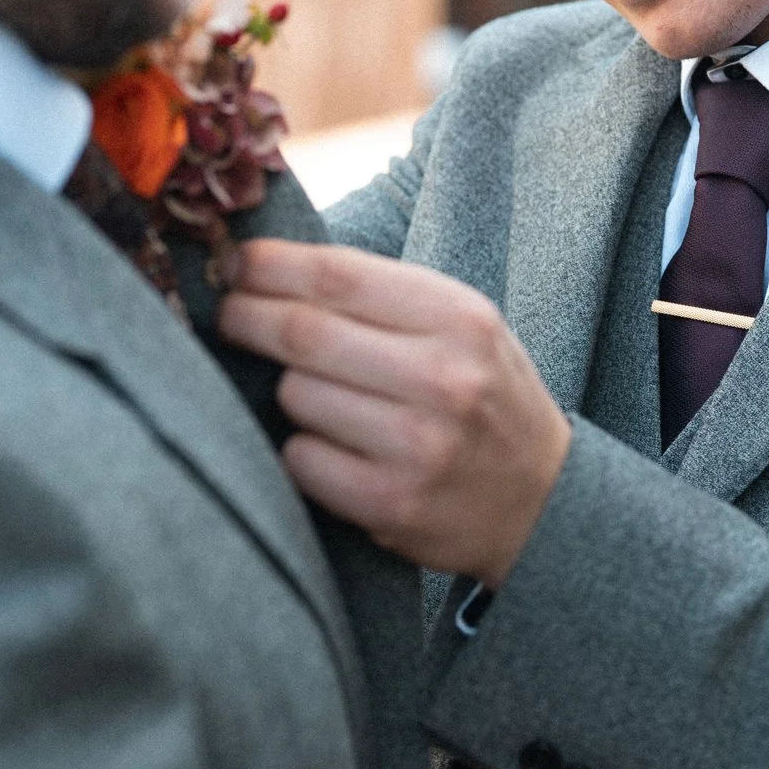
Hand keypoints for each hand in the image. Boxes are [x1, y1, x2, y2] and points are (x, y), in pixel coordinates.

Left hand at [217, 239, 571, 585]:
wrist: (542, 502)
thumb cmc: (483, 397)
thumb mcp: (461, 327)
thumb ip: (381, 295)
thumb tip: (266, 266)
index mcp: (460, 319)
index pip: (337, 274)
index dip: (269, 266)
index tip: (235, 265)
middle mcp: (443, 378)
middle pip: (303, 332)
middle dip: (246, 318)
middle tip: (227, 317)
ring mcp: (418, 445)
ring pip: (296, 395)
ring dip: (289, 391)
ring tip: (321, 398)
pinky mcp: (391, 504)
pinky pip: (301, 459)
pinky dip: (302, 449)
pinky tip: (335, 449)